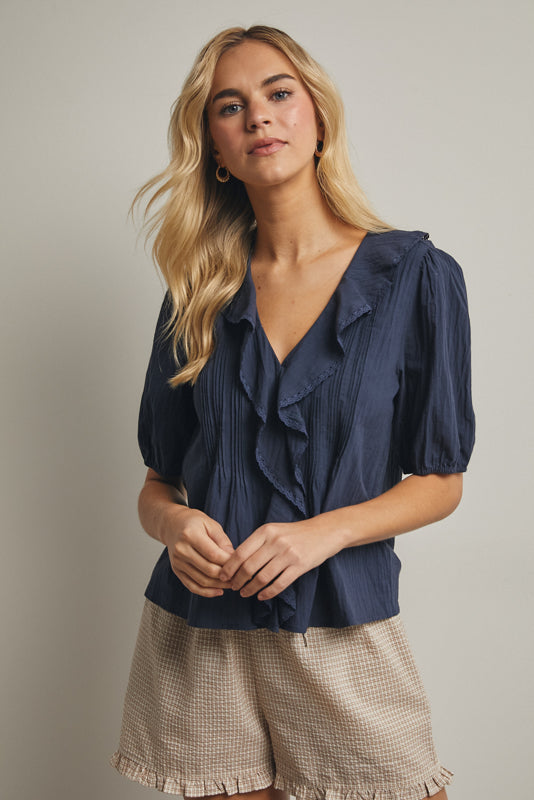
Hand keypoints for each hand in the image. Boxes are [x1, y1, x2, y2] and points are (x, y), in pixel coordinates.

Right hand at [161, 506, 234, 597]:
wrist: (172, 525)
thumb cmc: (194, 522)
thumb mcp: (210, 524)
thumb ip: (222, 541)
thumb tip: (233, 558)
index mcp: (190, 534)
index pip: (213, 554)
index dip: (229, 562)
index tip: (241, 564)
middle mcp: (181, 550)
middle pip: (208, 569)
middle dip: (227, 576)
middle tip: (240, 576)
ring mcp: (177, 562)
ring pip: (201, 580)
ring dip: (219, 585)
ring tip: (232, 584)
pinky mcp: (176, 571)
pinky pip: (192, 586)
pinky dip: (206, 592)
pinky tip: (219, 591)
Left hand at [218, 520, 344, 601]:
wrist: (324, 531)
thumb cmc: (295, 533)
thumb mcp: (274, 530)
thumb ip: (257, 542)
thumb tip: (235, 560)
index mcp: (266, 531)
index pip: (241, 552)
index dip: (229, 567)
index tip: (223, 576)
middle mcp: (275, 542)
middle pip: (249, 567)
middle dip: (237, 581)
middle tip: (233, 588)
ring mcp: (288, 554)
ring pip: (262, 577)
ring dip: (250, 589)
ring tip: (245, 593)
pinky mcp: (299, 566)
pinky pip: (279, 584)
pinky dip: (267, 593)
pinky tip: (261, 596)